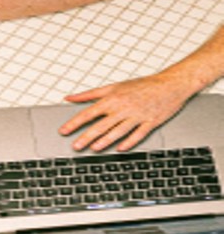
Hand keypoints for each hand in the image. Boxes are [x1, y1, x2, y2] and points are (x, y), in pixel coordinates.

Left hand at [58, 74, 191, 151]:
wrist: (169, 84)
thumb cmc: (141, 85)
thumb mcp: (113, 87)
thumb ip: (89, 94)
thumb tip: (70, 98)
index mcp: (113, 99)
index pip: (89, 112)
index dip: (75, 122)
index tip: (64, 130)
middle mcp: (123, 108)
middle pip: (101, 125)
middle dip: (87, 136)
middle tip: (75, 146)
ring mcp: (137, 116)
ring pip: (118, 131)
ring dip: (105, 141)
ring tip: (94, 148)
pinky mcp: (150, 122)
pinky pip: (138, 134)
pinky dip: (129, 142)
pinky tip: (120, 148)